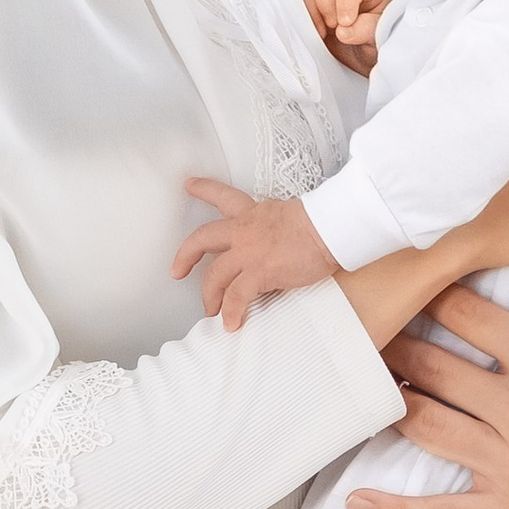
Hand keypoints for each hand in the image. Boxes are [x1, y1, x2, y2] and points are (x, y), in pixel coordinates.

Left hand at [173, 179, 335, 329]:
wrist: (331, 227)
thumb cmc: (322, 222)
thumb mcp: (292, 217)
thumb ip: (277, 230)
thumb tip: (280, 247)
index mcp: (254, 213)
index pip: (224, 197)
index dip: (204, 189)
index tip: (190, 185)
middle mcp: (245, 230)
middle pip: (203, 238)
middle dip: (186, 255)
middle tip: (177, 269)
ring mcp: (249, 252)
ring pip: (214, 274)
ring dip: (209, 295)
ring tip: (211, 309)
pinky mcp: (259, 272)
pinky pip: (236, 297)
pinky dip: (231, 312)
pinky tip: (231, 323)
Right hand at [303, 0, 390, 72]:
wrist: (369, 60)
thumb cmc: (380, 44)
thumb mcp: (382, 38)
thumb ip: (367, 30)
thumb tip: (343, 31)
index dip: (346, 0)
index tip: (346, 22)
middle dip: (327, 2)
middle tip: (334, 26)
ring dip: (313, 10)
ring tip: (325, 32)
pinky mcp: (315, 11)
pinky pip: (301, 3)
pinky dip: (304, 18)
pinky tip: (317, 34)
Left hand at [350, 256, 508, 508]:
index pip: (468, 315)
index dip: (432, 293)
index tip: (410, 283)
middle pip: (433, 368)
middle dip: (395, 342)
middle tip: (367, 326)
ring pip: (424, 426)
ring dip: (386, 401)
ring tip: (362, 380)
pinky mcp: (505, 508)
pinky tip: (356, 500)